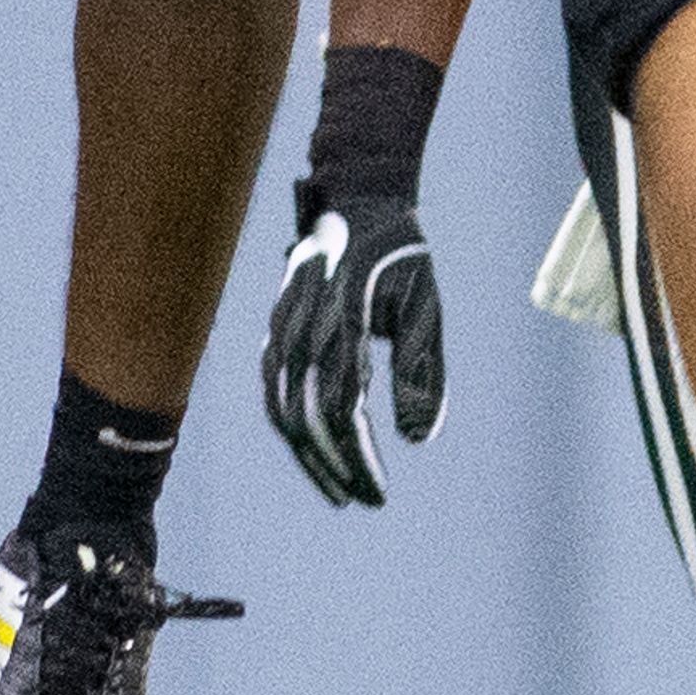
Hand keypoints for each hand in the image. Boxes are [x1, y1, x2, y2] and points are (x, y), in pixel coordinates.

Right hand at [260, 188, 448, 507]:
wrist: (357, 195)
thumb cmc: (400, 255)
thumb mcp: (424, 306)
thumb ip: (421, 372)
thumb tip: (418, 439)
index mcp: (344, 319)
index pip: (342, 410)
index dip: (357, 459)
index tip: (377, 494)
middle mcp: (305, 324)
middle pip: (305, 416)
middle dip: (333, 466)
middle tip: (364, 499)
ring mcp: (282, 322)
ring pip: (279, 406)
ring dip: (307, 454)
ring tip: (337, 488)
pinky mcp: (275, 322)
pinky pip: (271, 384)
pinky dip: (286, 422)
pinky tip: (311, 446)